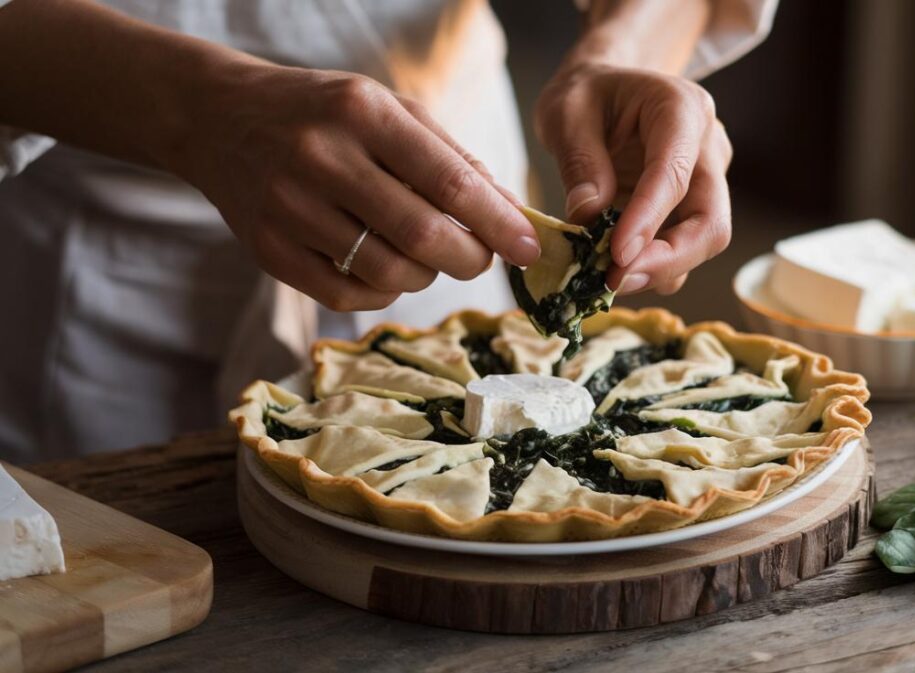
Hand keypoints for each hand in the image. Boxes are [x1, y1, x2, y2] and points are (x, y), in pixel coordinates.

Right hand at [174, 63, 539, 310]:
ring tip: (426, 254)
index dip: (499, 223)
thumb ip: (451, 157)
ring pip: (388, 273)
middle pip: (422, 236)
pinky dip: (383, 292)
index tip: (530, 248)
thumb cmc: (324, 113)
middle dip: (470, 258)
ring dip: (426, 276)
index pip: (450, 182)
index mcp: (362, 113)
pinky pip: (347, 296)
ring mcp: (289, 208)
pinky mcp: (269, 251)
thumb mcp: (387, 109)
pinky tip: (383, 267)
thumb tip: (510, 214)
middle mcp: (322, 158)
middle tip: (482, 258)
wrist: (218, 117)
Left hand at [535, 62, 732, 295]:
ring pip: (702, 242)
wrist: (605, 90)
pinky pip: (681, 247)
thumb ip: (579, 160)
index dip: (648, 221)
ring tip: (606, 278)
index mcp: (681, 109)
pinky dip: (651, 266)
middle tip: (616, 281)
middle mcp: (707, 148)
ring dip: (658, 270)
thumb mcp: (566, 111)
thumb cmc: (587, 93)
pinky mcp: (692, 207)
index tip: (617, 256)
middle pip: (710, 221)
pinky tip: (613, 268)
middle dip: (667, 259)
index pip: (674, 175)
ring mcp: (706, 181)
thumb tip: (588, 217)